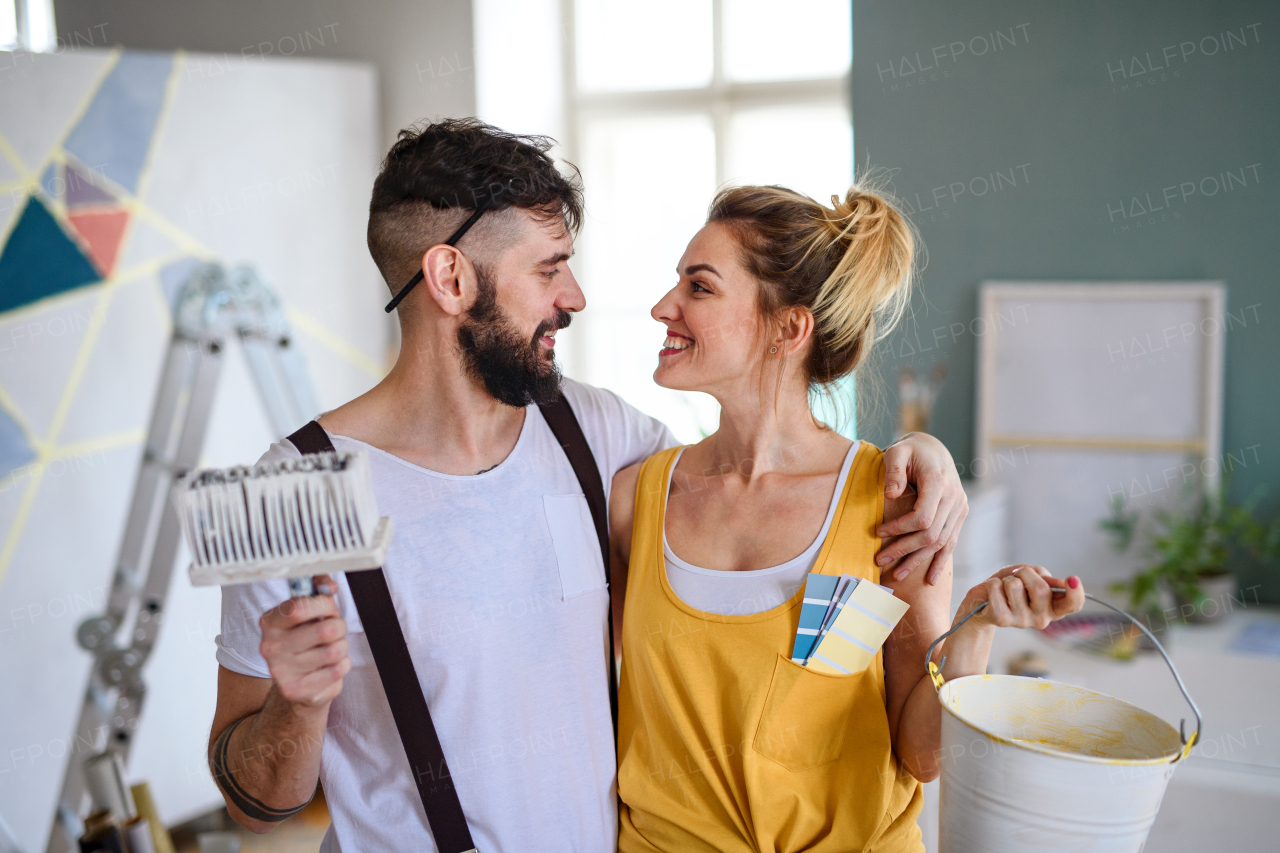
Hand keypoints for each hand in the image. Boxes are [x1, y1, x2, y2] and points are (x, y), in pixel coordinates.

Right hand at [259, 575, 350, 707]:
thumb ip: (319, 589)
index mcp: (270, 622)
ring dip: (342, 647)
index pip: (300, 607)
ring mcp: (281, 671)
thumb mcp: (310, 609)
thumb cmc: (307, 638)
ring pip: (335, 650)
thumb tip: (328, 587)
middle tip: (333, 631)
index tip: (328, 609)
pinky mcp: (296, 690)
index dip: (325, 605)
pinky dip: (342, 665)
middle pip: (327, 630)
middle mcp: (270, 647)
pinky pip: (337, 670)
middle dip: (339, 627)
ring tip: (331, 649)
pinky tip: (329, 666)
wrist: (299, 681)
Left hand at [876, 432, 967, 584]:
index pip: (922, 517)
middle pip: (931, 534)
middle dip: (905, 550)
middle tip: (880, 560)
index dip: (900, 529)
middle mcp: (954, 497)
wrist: (933, 448)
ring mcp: (959, 507)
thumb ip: (893, 471)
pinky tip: (931, 578)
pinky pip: (951, 541)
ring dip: (919, 560)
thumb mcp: (897, 452)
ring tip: (898, 575)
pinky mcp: (959, 514)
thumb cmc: (910, 450)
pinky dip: (940, 561)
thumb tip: (891, 496)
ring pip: (941, 542)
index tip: (879, 533)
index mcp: (939, 482)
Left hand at [968, 565, 1085, 629]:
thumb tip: (1047, 579)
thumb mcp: (1029, 575)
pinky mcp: (1002, 620)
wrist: (983, 602)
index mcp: (1054, 607)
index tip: (1072, 578)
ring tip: (1004, 588)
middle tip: (1017, 575)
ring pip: (1015, 586)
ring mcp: (1022, 622)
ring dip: (1007, 578)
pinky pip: (996, 588)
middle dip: (1025, 573)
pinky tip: (992, 593)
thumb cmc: (1011, 586)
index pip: (1073, 605)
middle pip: (1041, 589)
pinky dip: (992, 583)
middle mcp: (1042, 618)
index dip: (1076, 593)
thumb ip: (1040, 574)